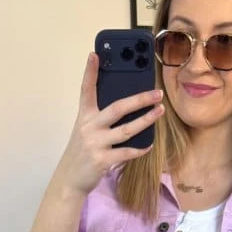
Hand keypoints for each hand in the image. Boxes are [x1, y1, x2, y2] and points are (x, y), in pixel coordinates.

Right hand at [53, 53, 164, 196]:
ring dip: (146, 120)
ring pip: (126, 130)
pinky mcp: (102, 159)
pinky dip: (139, 149)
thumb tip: (126, 106)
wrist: (71, 177)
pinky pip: (126, 152)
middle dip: (139, 99)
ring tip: (160, 111)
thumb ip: (101, 118)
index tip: (95, 54)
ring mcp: (96, 143)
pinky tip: (150, 144)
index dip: (90, 72)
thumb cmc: (84, 150)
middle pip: (117, 108)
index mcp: (84, 115)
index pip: (86, 89)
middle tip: (157, 93)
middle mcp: (89, 126)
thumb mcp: (87, 130)